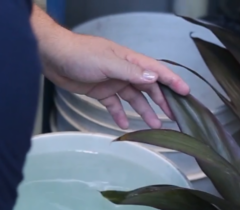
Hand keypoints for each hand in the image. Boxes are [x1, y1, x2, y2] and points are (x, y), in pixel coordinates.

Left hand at [32, 7, 189, 128]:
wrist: (53, 57)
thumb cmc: (80, 54)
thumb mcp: (108, 63)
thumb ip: (131, 73)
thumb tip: (155, 79)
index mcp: (129, 60)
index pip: (157, 71)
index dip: (172, 81)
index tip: (186, 93)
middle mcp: (124, 71)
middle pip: (149, 87)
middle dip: (163, 101)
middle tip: (174, 117)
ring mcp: (112, 81)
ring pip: (134, 98)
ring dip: (144, 111)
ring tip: (155, 126)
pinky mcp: (100, 91)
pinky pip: (114, 105)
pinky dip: (120, 115)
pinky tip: (125, 125)